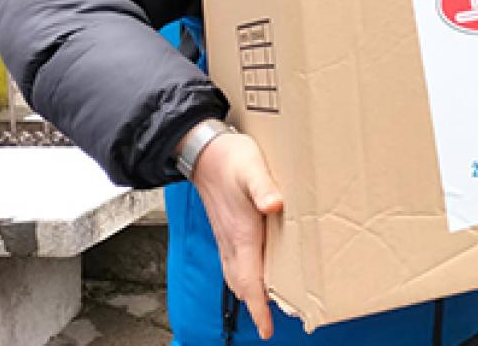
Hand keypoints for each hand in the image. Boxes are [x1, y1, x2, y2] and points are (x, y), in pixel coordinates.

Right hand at [191, 131, 283, 339]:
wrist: (202, 150)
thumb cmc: (229, 157)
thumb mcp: (252, 167)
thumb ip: (264, 186)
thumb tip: (275, 205)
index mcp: (240, 233)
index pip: (249, 281)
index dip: (258, 307)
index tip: (267, 330)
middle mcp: (231, 241)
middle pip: (243, 284)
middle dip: (256, 305)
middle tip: (271, 323)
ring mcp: (226, 236)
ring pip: (237, 274)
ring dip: (251, 291)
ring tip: (266, 304)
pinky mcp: (226, 228)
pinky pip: (235, 262)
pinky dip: (247, 275)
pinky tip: (258, 270)